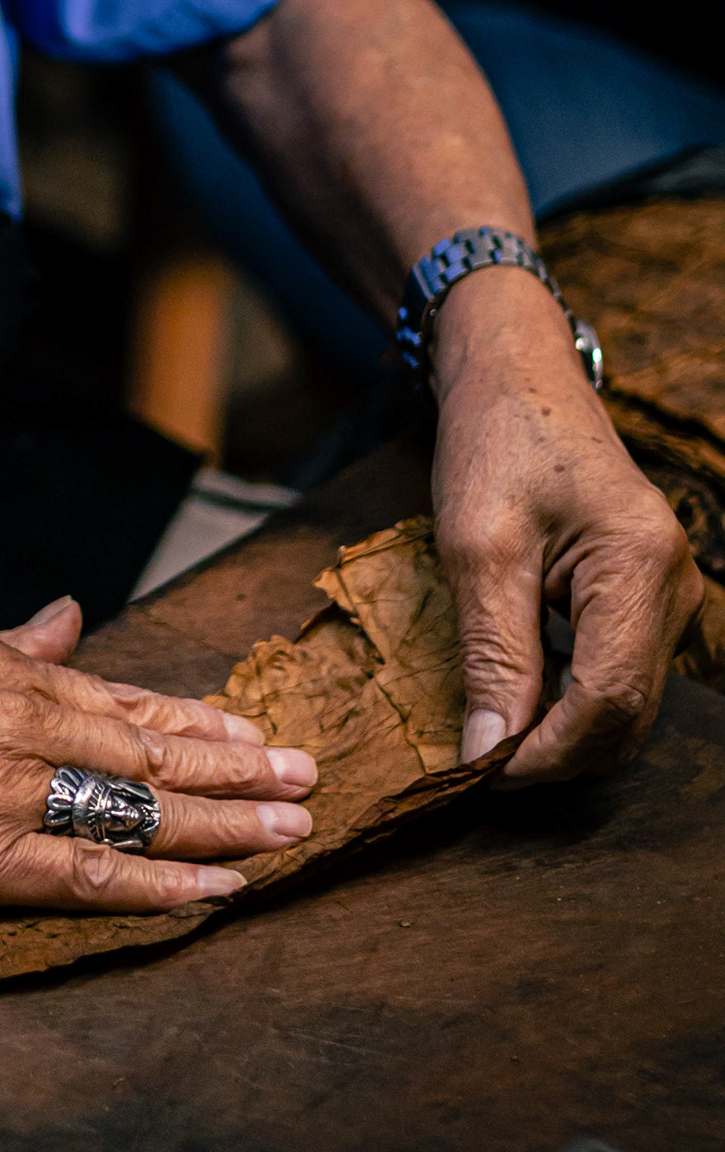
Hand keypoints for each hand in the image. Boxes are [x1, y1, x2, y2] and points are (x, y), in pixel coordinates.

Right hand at [0, 596, 316, 912]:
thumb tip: (60, 618)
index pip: (121, 697)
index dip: (196, 721)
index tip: (251, 730)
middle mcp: (15, 724)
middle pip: (151, 753)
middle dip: (238, 769)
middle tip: (307, 778)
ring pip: (139, 811)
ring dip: (226, 826)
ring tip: (292, 833)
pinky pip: (88, 879)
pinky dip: (161, 889)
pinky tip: (216, 896)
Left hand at [432, 265, 700, 781]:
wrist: (516, 376)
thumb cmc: (494, 443)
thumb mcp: (478, 548)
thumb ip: (492, 655)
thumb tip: (489, 753)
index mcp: (640, 565)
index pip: (609, 701)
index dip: (547, 753)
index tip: (481, 775)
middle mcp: (673, 585)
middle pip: (626, 713)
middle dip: (556, 753)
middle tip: (477, 766)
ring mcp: (668, 591)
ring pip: (627, 703)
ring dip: (564, 733)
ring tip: (490, 737)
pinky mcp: (646, 594)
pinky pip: (620, 673)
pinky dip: (572, 700)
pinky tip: (518, 697)